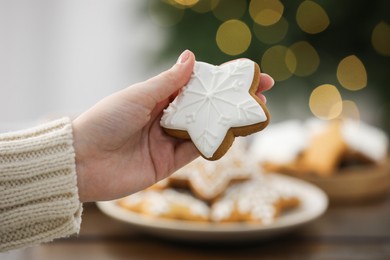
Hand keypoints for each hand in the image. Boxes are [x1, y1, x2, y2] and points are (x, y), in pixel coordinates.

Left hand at [72, 50, 273, 201]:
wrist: (82, 162)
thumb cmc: (105, 120)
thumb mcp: (138, 96)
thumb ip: (168, 82)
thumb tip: (191, 57)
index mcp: (158, 97)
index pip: (196, 85)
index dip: (220, 79)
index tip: (246, 73)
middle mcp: (166, 118)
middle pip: (206, 107)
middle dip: (233, 100)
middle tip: (262, 93)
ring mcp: (169, 140)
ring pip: (206, 129)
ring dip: (230, 121)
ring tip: (256, 112)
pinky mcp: (168, 163)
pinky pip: (197, 151)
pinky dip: (216, 143)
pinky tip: (235, 134)